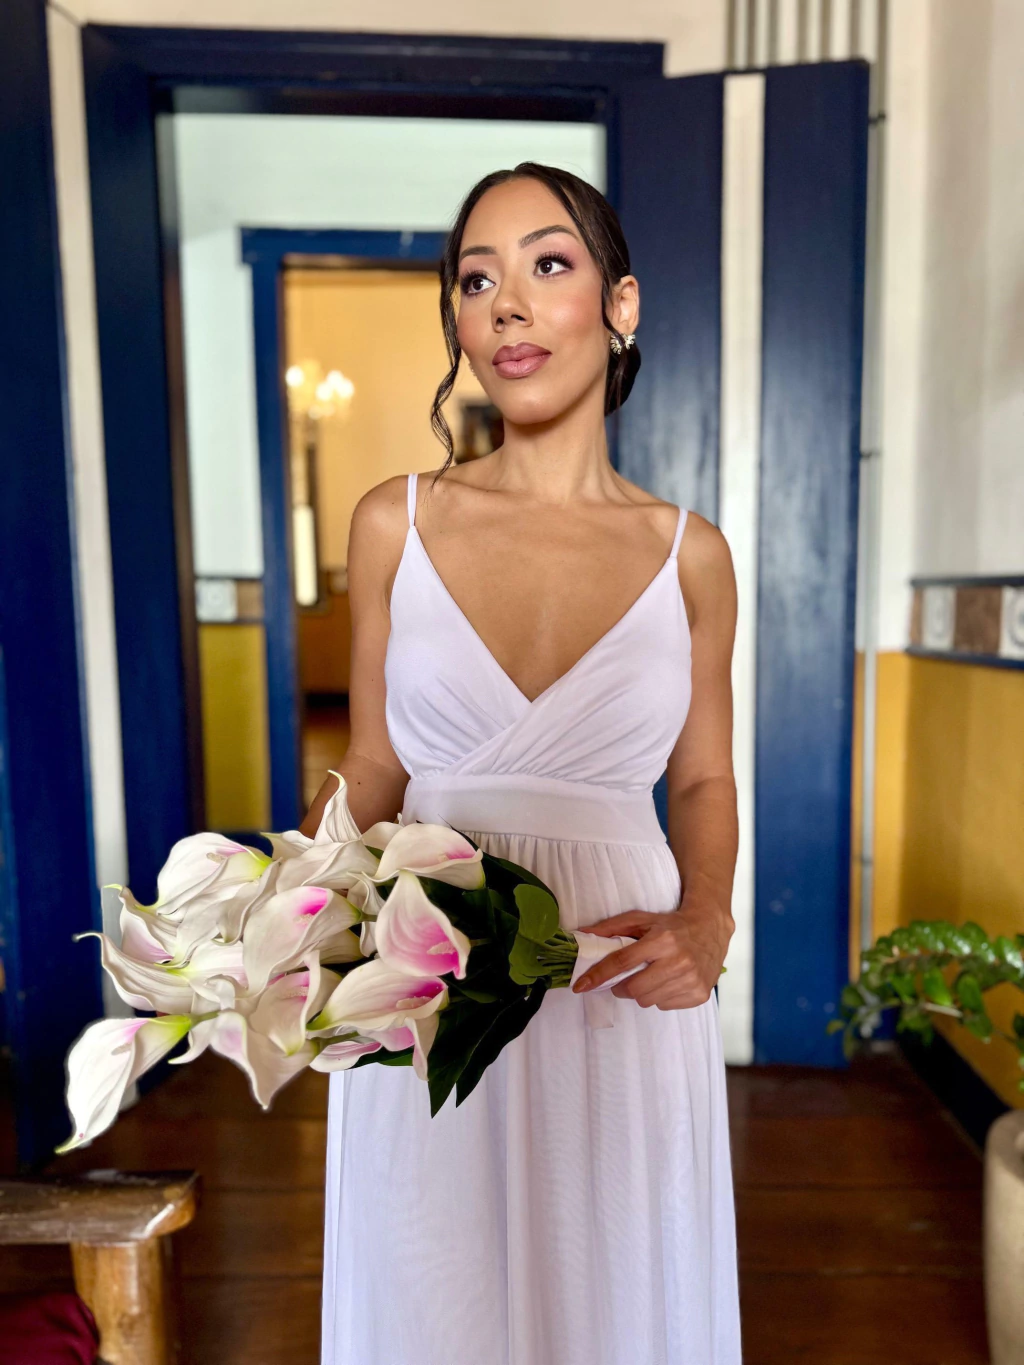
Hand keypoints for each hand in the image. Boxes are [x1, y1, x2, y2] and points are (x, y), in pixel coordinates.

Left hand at [571, 903, 732, 1010]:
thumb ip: (611, 927)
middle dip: (622, 987)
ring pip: (648, 1001)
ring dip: (642, 992)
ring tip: (651, 976)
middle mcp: (678, 961)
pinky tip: (668, 981)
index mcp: (662, 940)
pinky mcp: (700, 994)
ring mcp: (691, 980)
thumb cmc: (671, 925)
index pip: (623, 962)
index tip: (580, 985)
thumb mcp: (642, 919)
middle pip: (634, 989)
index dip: (599, 975)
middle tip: (625, 979)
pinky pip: (665, 1006)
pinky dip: (660, 997)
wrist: (710, 928)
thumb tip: (582, 936)